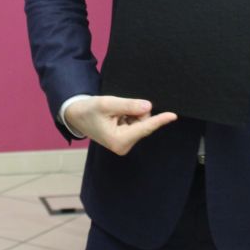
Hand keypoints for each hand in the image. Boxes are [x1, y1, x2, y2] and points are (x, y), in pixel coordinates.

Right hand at [63, 96, 177, 155]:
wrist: (76, 115)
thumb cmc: (88, 110)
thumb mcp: (107, 104)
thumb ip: (128, 105)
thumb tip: (148, 106)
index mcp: (119, 140)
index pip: (144, 127)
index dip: (159, 120)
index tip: (173, 116)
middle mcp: (124, 145)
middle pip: (143, 123)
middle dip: (136, 111)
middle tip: (118, 106)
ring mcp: (125, 143)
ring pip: (140, 122)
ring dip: (131, 112)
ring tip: (114, 111)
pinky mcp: (125, 139)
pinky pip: (135, 123)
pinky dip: (129, 115)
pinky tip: (116, 115)